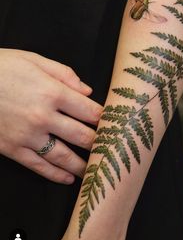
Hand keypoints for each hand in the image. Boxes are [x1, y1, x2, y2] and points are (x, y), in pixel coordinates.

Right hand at [0, 48, 102, 183]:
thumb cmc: (2, 67)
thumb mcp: (34, 60)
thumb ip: (65, 74)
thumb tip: (88, 91)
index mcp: (52, 92)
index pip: (89, 111)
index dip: (105, 119)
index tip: (115, 126)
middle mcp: (43, 116)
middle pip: (81, 135)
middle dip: (99, 144)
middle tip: (111, 150)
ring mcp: (27, 135)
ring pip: (63, 156)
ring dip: (82, 165)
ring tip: (96, 170)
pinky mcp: (12, 148)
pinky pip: (38, 165)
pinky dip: (55, 174)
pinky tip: (68, 178)